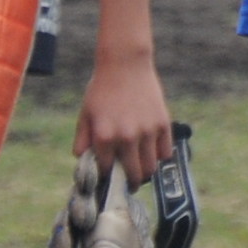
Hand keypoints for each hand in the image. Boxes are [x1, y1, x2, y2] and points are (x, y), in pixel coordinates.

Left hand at [76, 51, 174, 183]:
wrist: (125, 64)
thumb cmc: (102, 90)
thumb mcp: (85, 114)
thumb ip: (83, 139)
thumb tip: (82, 160)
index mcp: (104, 136)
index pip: (105, 170)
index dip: (105, 177)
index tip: (107, 178)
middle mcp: (126, 137)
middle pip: (133, 175)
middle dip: (129, 182)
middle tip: (128, 183)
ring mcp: (147, 131)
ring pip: (151, 168)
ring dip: (145, 172)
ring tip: (139, 170)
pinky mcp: (163, 124)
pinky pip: (165, 152)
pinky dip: (159, 156)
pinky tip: (151, 152)